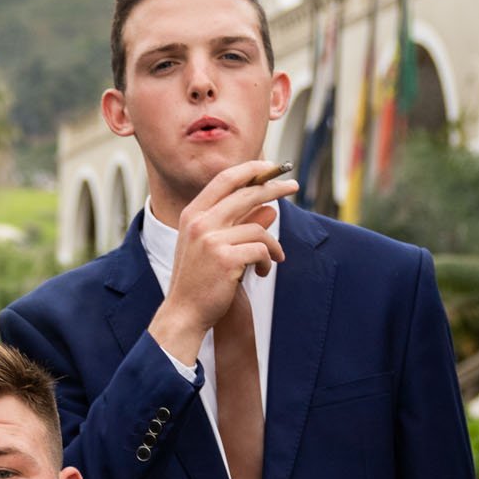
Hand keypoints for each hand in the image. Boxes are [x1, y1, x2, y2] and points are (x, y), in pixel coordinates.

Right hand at [148, 160, 296, 364]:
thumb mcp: (214, 246)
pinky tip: (262, 272)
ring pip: (258, 228)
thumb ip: (239, 225)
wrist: (184, 312)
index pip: (225, 180)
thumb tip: (270, 209)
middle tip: (293, 186)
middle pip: (246, 193)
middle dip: (274, 187)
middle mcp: (199, 222)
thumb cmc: (199, 280)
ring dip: (272, 245)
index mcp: (192, 215)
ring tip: (273, 259)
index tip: (271, 167)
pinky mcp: (225, 257)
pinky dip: (268, 261)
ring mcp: (210, 239)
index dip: (250, 169)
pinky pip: (261, 250)